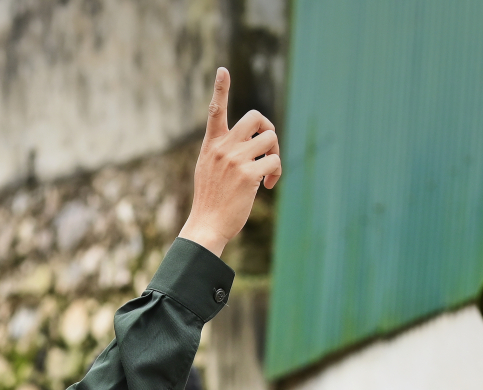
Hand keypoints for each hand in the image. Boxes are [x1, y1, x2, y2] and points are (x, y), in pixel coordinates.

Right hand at [178, 68, 281, 256]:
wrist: (206, 225)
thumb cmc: (210, 201)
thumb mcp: (208, 169)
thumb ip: (224, 152)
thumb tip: (251, 144)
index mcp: (212, 145)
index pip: (216, 111)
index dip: (220, 88)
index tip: (223, 70)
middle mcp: (224, 148)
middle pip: (256, 117)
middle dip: (268, 128)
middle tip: (267, 146)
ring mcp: (236, 160)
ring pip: (270, 138)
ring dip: (275, 153)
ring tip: (268, 171)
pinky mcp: (249, 175)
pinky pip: (274, 160)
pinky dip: (276, 172)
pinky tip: (268, 185)